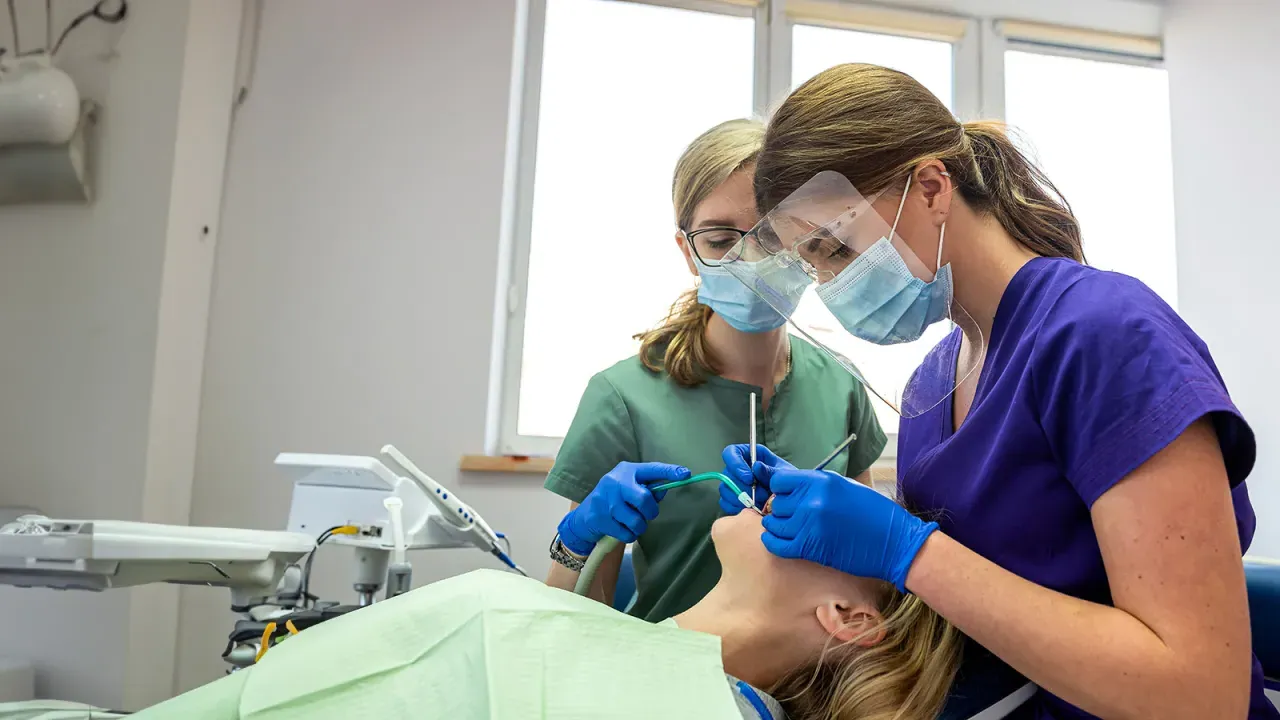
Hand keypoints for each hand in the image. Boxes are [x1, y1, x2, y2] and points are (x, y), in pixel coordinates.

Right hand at [557, 462, 689, 554]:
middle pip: (644, 499)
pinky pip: (627, 533)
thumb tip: (664, 490)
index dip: (669, 472)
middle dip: (650, 510)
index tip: (685, 474)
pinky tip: (622, 529)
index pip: (651, 469)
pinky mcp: (600, 519)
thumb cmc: (614, 500)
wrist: (584, 517)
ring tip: (631, 522)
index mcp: (626, 471)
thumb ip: (647, 488)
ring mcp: (606, 501)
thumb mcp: (628, 488)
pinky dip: (629, 535)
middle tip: (646, 513)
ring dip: (639, 526)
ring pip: (637, 520)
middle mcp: (615, 482)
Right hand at [719, 444, 793, 514]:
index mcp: (749, 455)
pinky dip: (737, 508)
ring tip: (760, 504)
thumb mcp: (783, 473)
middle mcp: (738, 468)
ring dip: (741, 499)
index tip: (749, 478)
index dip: (736, 464)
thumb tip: (756, 466)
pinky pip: (726, 503)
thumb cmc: (787, 481)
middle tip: (761, 496)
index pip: (731, 453)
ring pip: (725, 490)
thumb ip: (770, 470)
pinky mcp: (732, 499)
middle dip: (743, 488)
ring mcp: (733, 484)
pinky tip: (752, 510)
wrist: (790, 499)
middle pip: (727, 474)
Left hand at [760, 467, 936, 590]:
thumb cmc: (874, 513)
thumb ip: (816, 484)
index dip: (780, 489)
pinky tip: (777, 540)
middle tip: (791, 515)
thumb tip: (791, 487)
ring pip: (774, 523)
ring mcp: (809, 525)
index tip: (786, 496)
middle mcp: (812, 500)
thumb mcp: (844, 486)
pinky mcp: (810, 548)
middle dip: (781, 509)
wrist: (895, 542)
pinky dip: (773, 543)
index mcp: (821, 481)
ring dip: (777, 526)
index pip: (779, 480)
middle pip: (776, 503)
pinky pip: (777, 545)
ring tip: (787, 528)